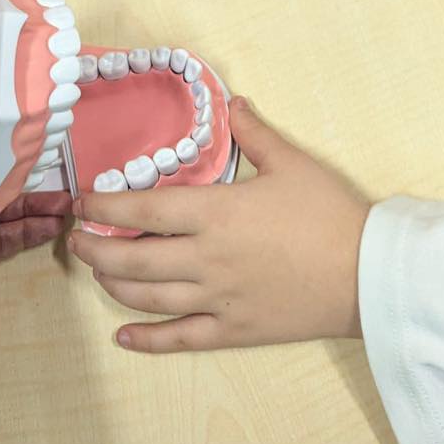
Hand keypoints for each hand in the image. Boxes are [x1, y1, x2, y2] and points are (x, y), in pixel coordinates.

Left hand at [69, 98, 369, 352]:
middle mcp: (206, 259)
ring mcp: (217, 299)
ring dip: (114, 286)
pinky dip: (146, 340)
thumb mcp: (292, 163)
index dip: (106, 208)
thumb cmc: (329, 214)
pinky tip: (123, 336)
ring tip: (97, 273)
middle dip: (96, 251)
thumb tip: (234, 103)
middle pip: (133, 260)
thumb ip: (256, 132)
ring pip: (148, 298)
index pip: (143, 211)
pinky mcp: (233, 330)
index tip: (83, 204)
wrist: (367, 273)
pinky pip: (179, 339)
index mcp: (216, 214)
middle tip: (77, 241)